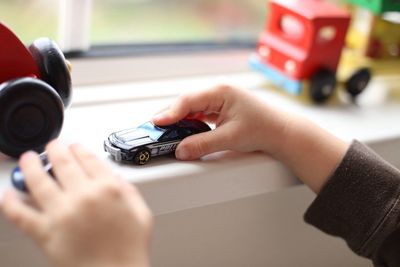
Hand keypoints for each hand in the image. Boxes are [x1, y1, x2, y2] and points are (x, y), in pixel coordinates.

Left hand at [1, 140, 152, 266]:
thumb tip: (116, 180)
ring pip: (38, 181)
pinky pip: (21, 215)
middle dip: (54, 149)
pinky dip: (10, 203)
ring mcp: (62, 213)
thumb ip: (130, 193)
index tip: (75, 147)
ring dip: (30, 166)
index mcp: (108, 189)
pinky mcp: (45, 233)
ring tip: (27, 159)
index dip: (79, 149)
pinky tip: (8, 194)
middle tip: (51, 146)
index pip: (88, 158)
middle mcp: (83, 196)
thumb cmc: (129, 251)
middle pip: (62, 163)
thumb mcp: (142, 215)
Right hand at [153, 85, 348, 192]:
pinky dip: (190, 122)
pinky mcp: (221, 108)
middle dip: (171, 115)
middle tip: (154, 128)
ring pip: (192, 108)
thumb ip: (202, 145)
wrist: (281, 132)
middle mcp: (218, 92)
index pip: (188, 101)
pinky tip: (183, 130)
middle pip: (187, 102)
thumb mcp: (229, 138)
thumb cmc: (263, 129)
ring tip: (165, 130)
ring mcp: (220, 99)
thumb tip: (181, 151)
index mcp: (221, 92)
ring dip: (179, 119)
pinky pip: (200, 113)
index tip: (156, 123)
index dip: (170, 113)